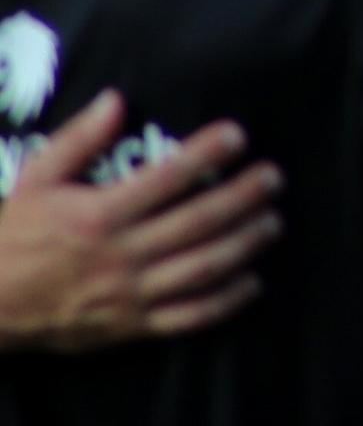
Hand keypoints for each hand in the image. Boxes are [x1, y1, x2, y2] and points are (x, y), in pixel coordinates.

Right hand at [0, 93, 281, 350]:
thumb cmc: (12, 237)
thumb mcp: (35, 180)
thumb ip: (78, 141)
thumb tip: (116, 99)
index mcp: (99, 216)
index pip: (166, 178)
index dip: (207, 153)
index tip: (238, 135)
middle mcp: (120, 255)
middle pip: (197, 222)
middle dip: (242, 197)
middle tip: (274, 178)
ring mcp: (129, 294)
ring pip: (202, 268)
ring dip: (244, 244)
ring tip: (272, 222)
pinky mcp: (131, 327)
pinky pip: (188, 317)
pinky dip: (225, 302)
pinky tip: (251, 283)